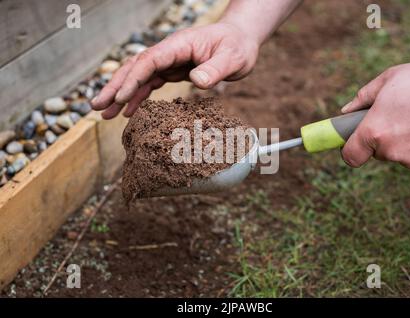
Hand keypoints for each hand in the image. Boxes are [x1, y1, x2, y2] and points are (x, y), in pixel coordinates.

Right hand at [91, 22, 258, 118]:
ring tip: (103, 114)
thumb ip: (215, 69)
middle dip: (115, 87)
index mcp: (179, 45)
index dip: (133, 79)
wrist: (240, 40)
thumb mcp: (232, 58)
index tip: (119, 97)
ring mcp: (168, 61)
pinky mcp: (172, 70)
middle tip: (96, 107)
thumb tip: (197, 81)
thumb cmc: (237, 46)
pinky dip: (137, 96)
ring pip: (138, 76)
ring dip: (120, 94)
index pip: (149, 60)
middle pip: (135, 67)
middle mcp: (169, 51)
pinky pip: (149, 83)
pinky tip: (127, 111)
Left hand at [341, 59, 409, 170]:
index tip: (350, 139)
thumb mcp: (392, 78)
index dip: (348, 148)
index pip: (350, 156)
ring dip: (403, 138)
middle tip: (396, 114)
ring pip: (398, 152)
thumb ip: (364, 97)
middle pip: (376, 150)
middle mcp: (391, 150)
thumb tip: (346, 110)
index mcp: (374, 130)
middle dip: (381, 134)